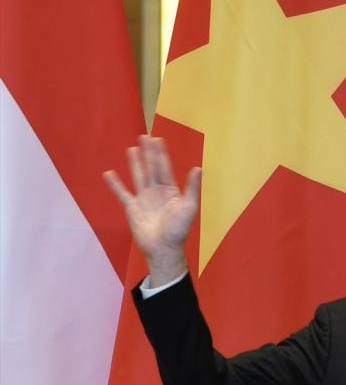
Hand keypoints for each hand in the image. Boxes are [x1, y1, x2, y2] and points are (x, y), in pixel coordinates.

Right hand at [103, 135, 200, 286]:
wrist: (163, 248)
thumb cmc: (179, 230)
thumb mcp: (189, 207)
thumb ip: (192, 188)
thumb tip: (198, 168)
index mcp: (171, 191)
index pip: (165, 167)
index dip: (161, 153)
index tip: (158, 139)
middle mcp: (157, 192)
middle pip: (151, 168)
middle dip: (149, 152)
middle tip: (145, 136)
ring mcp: (144, 199)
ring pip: (139, 176)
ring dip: (135, 163)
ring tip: (132, 148)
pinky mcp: (132, 208)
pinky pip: (122, 193)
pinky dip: (115, 184)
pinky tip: (109, 174)